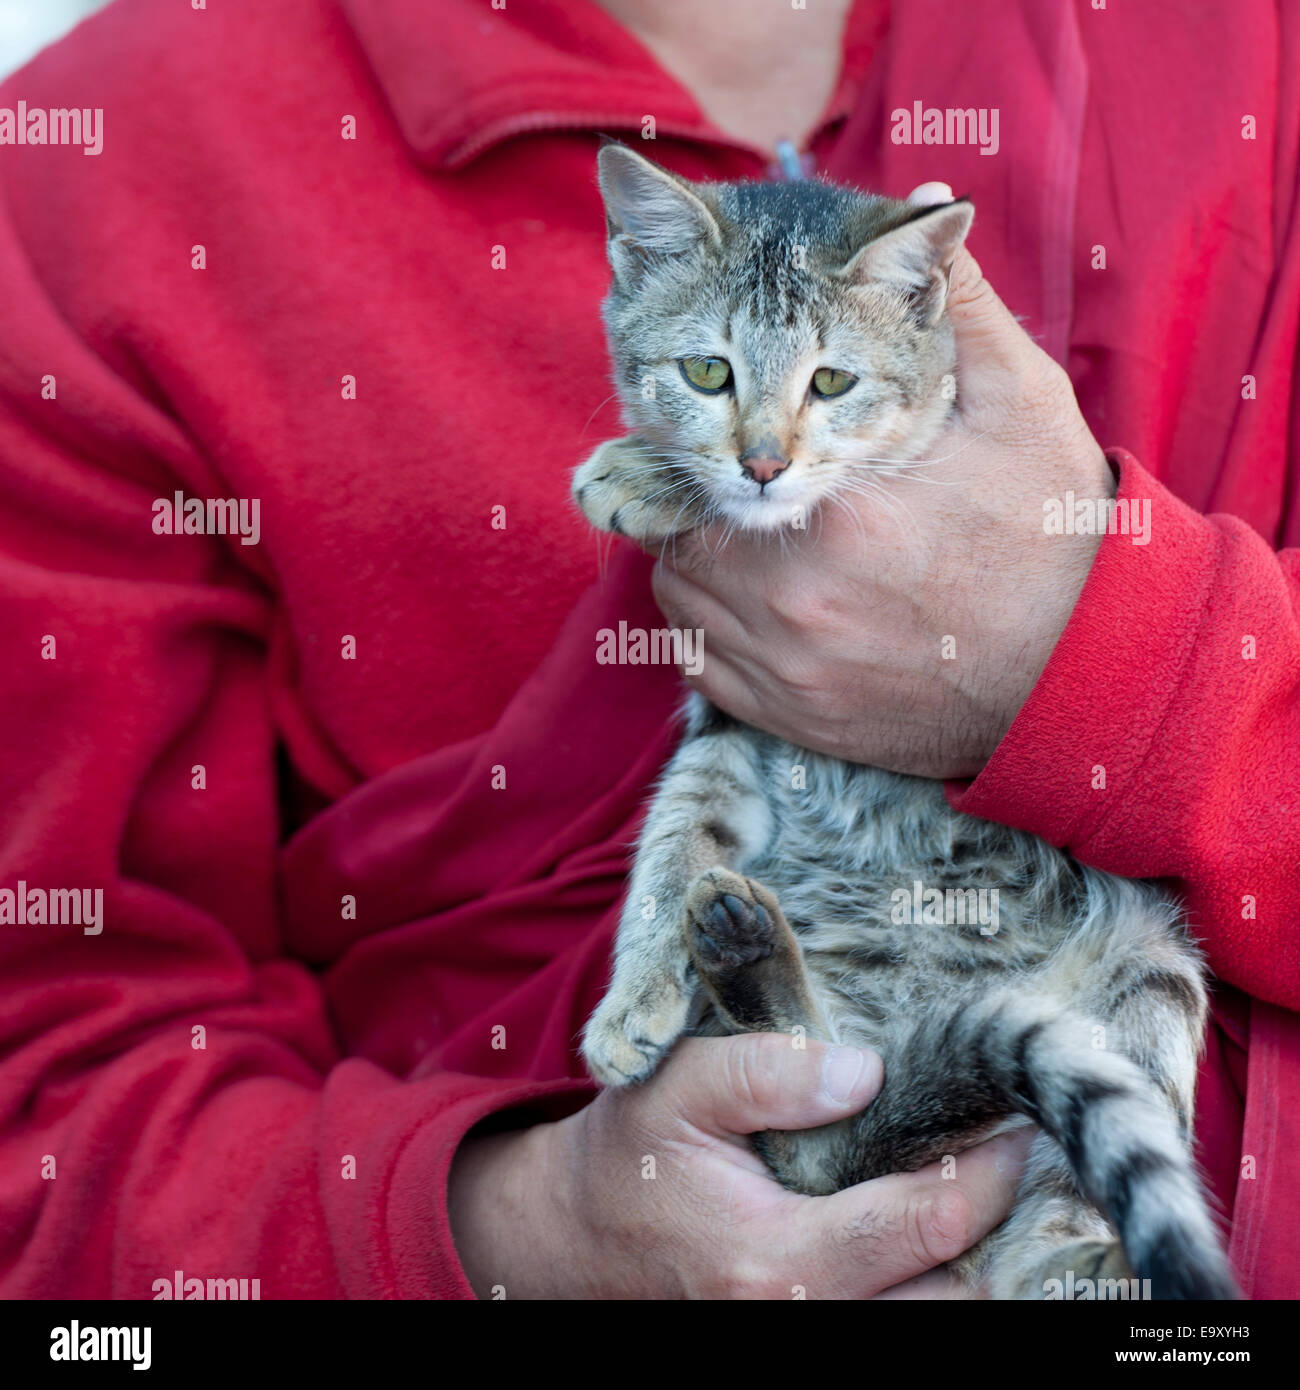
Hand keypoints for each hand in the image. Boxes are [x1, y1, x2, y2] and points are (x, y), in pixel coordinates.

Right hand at [447, 1034, 1032, 1298]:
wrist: (573, 1240)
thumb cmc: (630, 1159)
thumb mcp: (677, 1088)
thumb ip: (765, 1072)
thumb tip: (867, 1072)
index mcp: (773, 1258)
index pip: (921, 1226)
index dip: (988, 1176)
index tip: (1021, 1125)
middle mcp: (802, 1319)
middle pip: (953, 1298)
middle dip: (999, 1232)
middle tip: (1017, 1160)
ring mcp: (805, 1340)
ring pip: (934, 1321)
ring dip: (973, 1265)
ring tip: (988, 1193)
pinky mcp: (807, 1335)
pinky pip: (899, 1320)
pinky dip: (933, 1282)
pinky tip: (941, 1232)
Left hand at [649, 185, 1114, 778]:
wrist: (1079, 676)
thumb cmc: (1049, 541)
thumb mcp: (1021, 408)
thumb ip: (958, 313)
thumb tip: (928, 217)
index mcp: (838, 511)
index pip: (707, 462)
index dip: (699, 432)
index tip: (719, 421)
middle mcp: (791, 599)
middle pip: (678, 532)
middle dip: (699, 496)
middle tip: (736, 477)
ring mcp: (785, 669)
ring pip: (677, 598)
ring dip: (694, 560)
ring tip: (750, 539)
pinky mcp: (788, 718)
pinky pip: (698, 666)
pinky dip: (706, 630)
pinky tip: (752, 604)